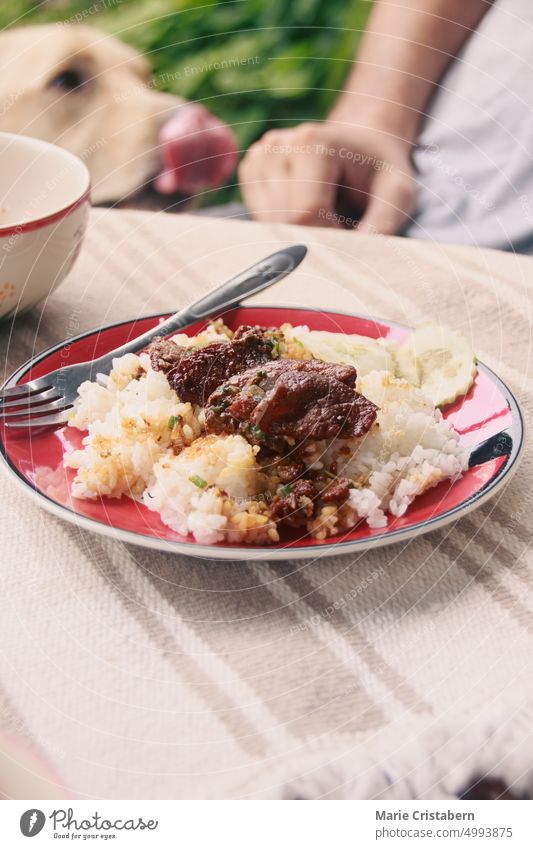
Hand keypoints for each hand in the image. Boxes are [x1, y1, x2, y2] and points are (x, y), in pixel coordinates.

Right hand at [238, 121, 415, 233]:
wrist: (362, 143)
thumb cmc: (380, 171)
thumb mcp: (398, 192)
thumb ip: (385, 222)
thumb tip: (359, 255)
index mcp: (311, 143)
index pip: (305, 214)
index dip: (329, 240)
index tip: (353, 238)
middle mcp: (277, 145)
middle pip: (283, 223)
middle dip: (314, 239)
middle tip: (343, 229)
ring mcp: (259, 156)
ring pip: (267, 226)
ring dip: (299, 234)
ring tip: (327, 216)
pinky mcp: (251, 170)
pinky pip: (260, 220)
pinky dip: (285, 227)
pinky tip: (307, 211)